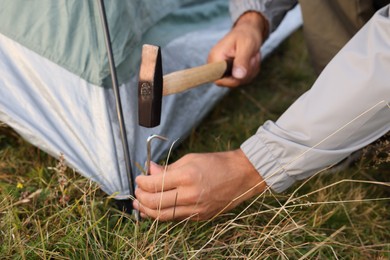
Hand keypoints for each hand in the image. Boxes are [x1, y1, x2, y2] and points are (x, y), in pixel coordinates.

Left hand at [133, 149, 266, 220]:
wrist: (242, 176)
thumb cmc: (217, 163)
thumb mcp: (190, 159)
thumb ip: (168, 168)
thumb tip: (150, 170)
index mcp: (187, 177)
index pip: (154, 184)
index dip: (141, 182)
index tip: (139, 178)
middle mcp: (190, 195)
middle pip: (154, 203)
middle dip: (140, 198)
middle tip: (137, 192)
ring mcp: (195, 209)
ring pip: (162, 216)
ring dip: (147, 210)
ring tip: (139, 204)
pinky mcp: (200, 217)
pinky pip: (175, 218)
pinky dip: (162, 214)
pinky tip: (156, 208)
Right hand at [208, 11, 267, 86]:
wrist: (248, 30)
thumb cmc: (247, 34)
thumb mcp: (247, 45)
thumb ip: (242, 61)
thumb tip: (238, 77)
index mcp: (215, 58)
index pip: (218, 80)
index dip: (233, 80)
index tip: (244, 68)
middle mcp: (216, 65)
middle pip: (231, 82)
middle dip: (246, 73)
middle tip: (253, 57)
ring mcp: (223, 69)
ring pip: (238, 81)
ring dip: (250, 71)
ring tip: (252, 56)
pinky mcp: (229, 72)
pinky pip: (241, 79)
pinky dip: (250, 71)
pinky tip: (250, 60)